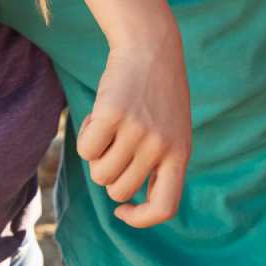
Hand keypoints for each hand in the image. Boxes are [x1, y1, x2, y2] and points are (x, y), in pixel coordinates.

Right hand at [79, 35, 191, 227]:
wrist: (152, 48)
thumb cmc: (157, 94)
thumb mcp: (172, 131)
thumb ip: (159, 163)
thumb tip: (125, 198)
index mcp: (180, 154)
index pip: (164, 208)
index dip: (140, 218)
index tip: (123, 209)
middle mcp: (161, 147)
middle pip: (117, 190)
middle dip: (109, 173)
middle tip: (116, 144)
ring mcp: (138, 132)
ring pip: (99, 173)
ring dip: (96, 155)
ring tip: (111, 127)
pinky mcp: (113, 115)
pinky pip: (85, 149)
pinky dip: (85, 136)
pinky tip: (100, 116)